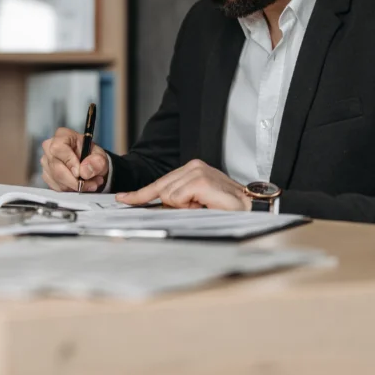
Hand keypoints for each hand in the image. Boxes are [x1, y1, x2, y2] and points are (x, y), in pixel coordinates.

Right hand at [41, 127, 108, 192]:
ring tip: (90, 183)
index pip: (58, 148)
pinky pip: (56, 187)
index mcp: (63, 135)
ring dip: (75, 186)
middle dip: (74, 180)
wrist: (90, 166)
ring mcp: (46, 161)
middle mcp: (50, 147)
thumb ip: (97, 162)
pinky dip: (70, 189)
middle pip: (56, 167)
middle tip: (91, 184)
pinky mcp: (46, 175)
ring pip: (56, 179)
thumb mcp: (101, 157)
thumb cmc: (92, 156)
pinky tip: (79, 185)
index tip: (80, 173)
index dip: (69, 162)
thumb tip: (84, 171)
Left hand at [116, 159, 251, 209]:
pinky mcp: (199, 180)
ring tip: (205, 206)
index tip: (123, 199)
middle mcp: (192, 166)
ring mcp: (195, 171)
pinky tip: (205, 204)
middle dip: (172, 205)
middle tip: (198, 207)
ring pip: (168, 195)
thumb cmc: (227, 208)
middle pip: (161, 189)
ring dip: (185, 207)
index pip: (160, 183)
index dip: (140, 194)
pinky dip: (189, 207)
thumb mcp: (197, 203)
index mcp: (191, 169)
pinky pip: (178, 199)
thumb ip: (178, 201)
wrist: (251, 209)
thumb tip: (157, 207)